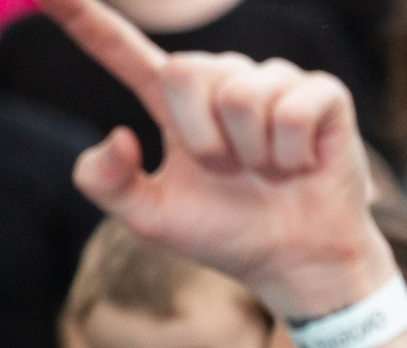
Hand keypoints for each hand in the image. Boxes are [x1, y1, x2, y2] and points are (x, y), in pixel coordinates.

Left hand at [40, 0, 389, 319]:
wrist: (298, 264)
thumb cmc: (230, 237)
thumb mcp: (151, 219)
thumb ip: (105, 183)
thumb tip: (116, 134)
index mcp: (174, 105)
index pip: (119, 49)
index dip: (82, 18)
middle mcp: (221, 83)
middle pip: (184, 70)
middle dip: (202, 135)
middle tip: (231, 171)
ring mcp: (274, 84)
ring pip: (241, 94)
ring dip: (252, 152)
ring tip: (270, 172)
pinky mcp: (323, 95)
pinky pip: (292, 109)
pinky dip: (292, 152)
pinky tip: (302, 166)